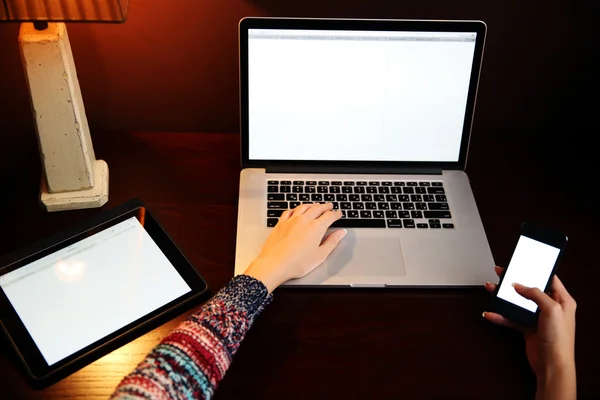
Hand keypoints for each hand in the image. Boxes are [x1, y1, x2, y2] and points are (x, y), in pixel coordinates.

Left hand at [244, 203, 345, 292]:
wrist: (275, 264)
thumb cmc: (297, 263)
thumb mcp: (320, 255)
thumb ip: (332, 242)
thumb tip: (341, 233)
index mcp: (316, 228)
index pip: (329, 216)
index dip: (336, 214)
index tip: (338, 213)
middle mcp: (304, 220)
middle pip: (317, 208)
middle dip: (325, 206)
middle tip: (329, 206)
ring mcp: (291, 220)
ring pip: (303, 207)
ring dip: (312, 205)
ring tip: (315, 205)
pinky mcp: (281, 224)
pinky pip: (289, 211)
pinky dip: (296, 209)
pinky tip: (296, 211)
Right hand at [483, 266, 576, 399]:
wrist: (552, 364)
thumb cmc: (560, 339)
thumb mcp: (551, 309)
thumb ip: (535, 293)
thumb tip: (519, 285)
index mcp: (562, 300)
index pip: (549, 279)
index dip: (536, 270)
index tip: (523, 262)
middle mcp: (550, 308)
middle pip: (529, 289)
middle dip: (514, 281)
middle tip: (502, 273)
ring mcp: (538, 318)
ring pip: (518, 302)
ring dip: (504, 297)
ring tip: (491, 289)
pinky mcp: (528, 328)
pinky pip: (511, 318)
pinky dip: (500, 315)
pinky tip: (491, 313)